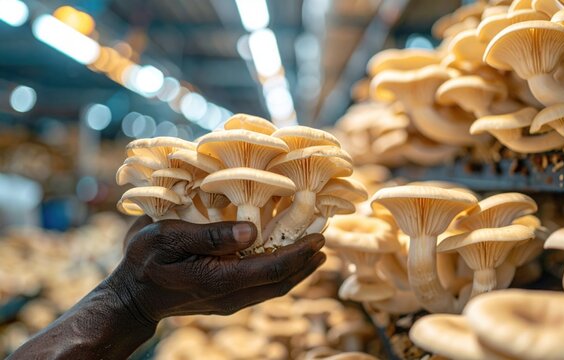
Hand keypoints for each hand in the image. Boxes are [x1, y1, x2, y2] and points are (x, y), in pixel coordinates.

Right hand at [105, 216, 325, 326]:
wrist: (132, 297)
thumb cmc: (144, 260)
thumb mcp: (169, 238)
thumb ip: (211, 236)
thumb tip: (253, 230)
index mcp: (220, 279)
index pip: (273, 269)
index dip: (300, 253)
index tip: (320, 237)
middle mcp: (231, 295)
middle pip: (281, 282)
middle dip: (306, 264)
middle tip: (325, 242)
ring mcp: (230, 300)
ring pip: (274, 288)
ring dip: (297, 270)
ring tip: (313, 251)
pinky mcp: (226, 298)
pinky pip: (262, 287)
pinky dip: (280, 273)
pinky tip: (284, 258)